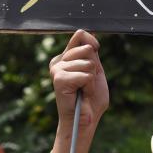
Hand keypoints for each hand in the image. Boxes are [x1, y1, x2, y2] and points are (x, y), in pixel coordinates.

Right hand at [49, 30, 108, 152]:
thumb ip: (90, 52)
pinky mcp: (59, 79)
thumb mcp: (95, 69)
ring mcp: (57, 69)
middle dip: (94, 67)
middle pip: (87, 48)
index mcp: (66, 57)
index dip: (93, 45)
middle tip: (87, 83)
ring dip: (92, 79)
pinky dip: (89, 86)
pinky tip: (80, 94)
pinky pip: (86, 75)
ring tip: (83, 90)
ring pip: (88, 62)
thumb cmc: (91, 98)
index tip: (94, 62)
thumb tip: (82, 33)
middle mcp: (58, 61)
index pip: (80, 35)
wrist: (85, 120)